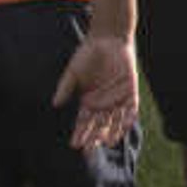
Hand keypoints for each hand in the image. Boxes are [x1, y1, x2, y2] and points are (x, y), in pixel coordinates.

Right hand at [54, 30, 140, 151]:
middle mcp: (103, 103)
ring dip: (111, 132)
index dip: (79, 133)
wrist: (108, 39)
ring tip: (106, 142)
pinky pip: (130, 109)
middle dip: (93, 137)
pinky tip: (124, 127)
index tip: (74, 144)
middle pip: (98, 125)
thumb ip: (66, 87)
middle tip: (88, 148)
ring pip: (114, 121)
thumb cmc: (88, 54)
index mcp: (89, 101)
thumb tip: (55, 104)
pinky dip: (127, 118)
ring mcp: (117, 99)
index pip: (84, 122)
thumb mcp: (73, 72)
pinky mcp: (130, 92)